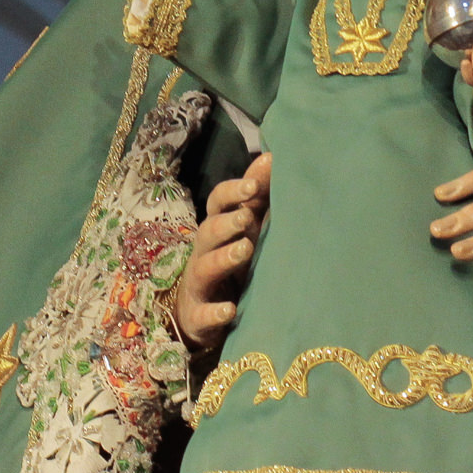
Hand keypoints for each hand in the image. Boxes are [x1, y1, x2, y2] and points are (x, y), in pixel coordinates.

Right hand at [171, 152, 270, 356]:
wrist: (198, 313)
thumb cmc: (229, 259)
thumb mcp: (244, 227)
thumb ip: (256, 196)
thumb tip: (273, 156)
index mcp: (217, 227)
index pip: (217, 202)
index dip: (232, 192)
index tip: (253, 185)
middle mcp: (204, 251)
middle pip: (208, 231)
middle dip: (226, 223)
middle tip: (247, 216)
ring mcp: (199, 284)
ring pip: (204, 267)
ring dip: (223, 258)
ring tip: (244, 250)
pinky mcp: (198, 316)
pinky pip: (203, 315)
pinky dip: (215, 313)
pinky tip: (230, 310)